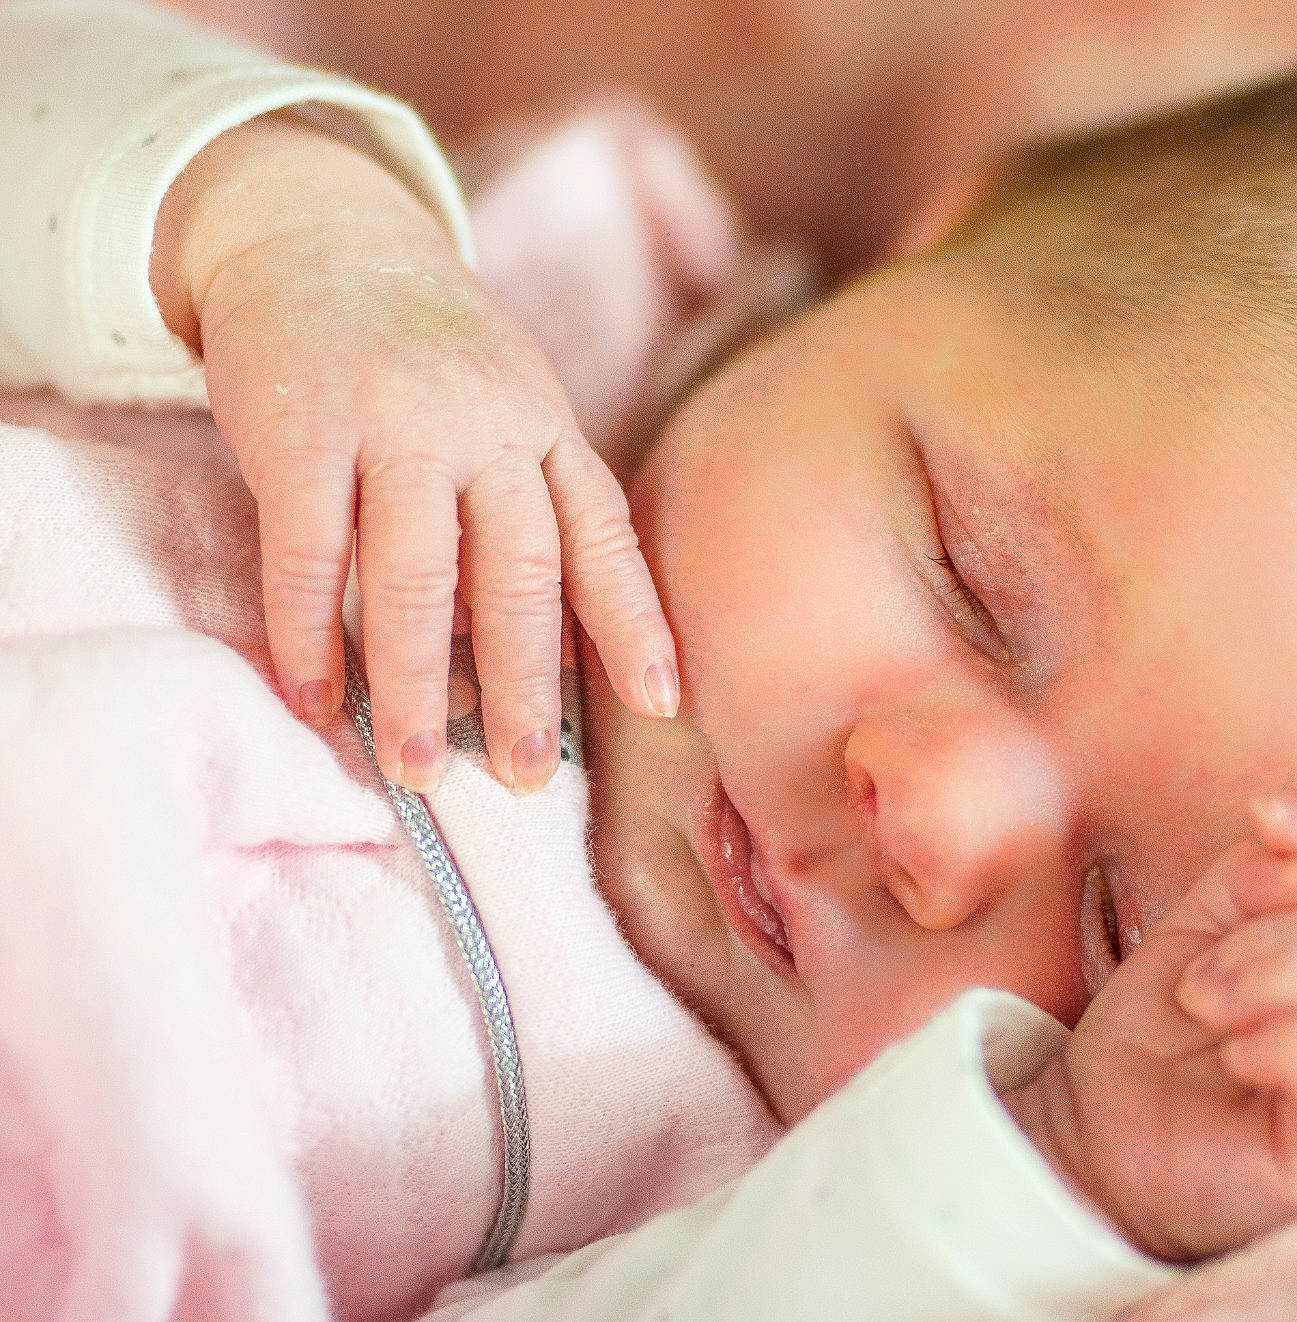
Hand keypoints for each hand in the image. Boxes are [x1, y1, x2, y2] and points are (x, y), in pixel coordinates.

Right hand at [152, 113, 678, 791]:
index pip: (605, 536)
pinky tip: (313, 698)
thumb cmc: (433, 357)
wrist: (321, 234)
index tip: (663, 704)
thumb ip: (543, 514)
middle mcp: (487, 427)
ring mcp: (393, 424)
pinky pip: (309, 551)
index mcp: (548, 428)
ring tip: (415, 770)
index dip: (636, 623)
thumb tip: (569, 654)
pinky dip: (310, 633)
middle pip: (520, 573)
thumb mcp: (516, 411)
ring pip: (417, 575)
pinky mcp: (300, 427)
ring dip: (415, 683)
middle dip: (526, 686)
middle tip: (525, 779)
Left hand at [1005, 793, 1296, 1261]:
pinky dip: (1296, 1046)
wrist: (1098, 1129)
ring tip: (1207, 1006)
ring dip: (1279, 982)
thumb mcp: (1200, 928)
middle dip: (1278, 934)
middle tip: (1199, 979)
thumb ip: (1258, 878)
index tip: (1265, 814)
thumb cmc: (1161, 1035)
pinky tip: (1239, 1057)